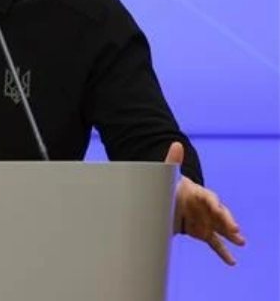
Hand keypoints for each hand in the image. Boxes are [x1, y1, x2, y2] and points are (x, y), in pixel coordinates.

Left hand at [164, 142, 245, 264]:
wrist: (165, 200)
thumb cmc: (169, 186)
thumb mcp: (168, 175)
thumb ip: (172, 161)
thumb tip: (176, 144)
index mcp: (198, 193)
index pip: (209, 198)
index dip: (214, 205)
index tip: (218, 210)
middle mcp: (205, 208)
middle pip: (219, 214)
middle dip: (227, 222)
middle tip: (235, 231)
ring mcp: (206, 220)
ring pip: (221, 229)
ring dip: (230, 236)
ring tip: (240, 243)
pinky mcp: (203, 232)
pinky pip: (215, 243)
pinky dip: (223, 252)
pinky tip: (232, 261)